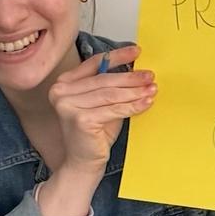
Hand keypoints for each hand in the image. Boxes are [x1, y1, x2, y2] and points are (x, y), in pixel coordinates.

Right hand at [47, 45, 155, 173]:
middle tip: (150, 76)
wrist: (83, 163)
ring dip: (135, 92)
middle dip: (131, 77)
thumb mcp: (102, 105)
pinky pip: (114, 109)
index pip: (94, 64)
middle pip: (104, 79)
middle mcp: (61, 92)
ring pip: (111, 94)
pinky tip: (146, 103)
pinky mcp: (80, 119)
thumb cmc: (93, 134)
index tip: (137, 52)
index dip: (118, 56)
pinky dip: (133, 106)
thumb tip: (138, 71)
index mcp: (64, 84)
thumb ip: (112, 88)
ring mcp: (68, 105)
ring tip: (152, 89)